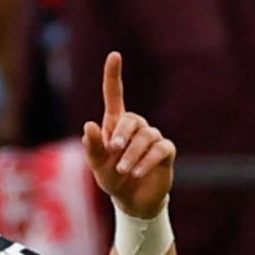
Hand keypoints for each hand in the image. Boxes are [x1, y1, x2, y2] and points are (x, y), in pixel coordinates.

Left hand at [81, 52, 174, 218]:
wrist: (131, 200)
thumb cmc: (110, 178)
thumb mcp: (96, 164)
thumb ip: (92, 146)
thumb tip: (89, 125)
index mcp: (115, 124)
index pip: (115, 95)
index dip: (113, 75)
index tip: (114, 55)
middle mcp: (136, 127)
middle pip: (131, 119)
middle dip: (121, 135)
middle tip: (113, 151)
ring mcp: (152, 138)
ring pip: (145, 137)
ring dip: (132, 155)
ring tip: (124, 171)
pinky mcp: (165, 152)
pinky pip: (159, 150)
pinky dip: (146, 161)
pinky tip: (137, 172)